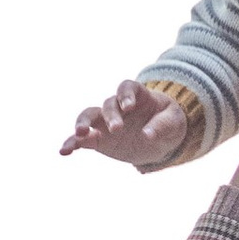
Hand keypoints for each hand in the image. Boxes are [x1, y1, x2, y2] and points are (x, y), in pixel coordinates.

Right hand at [62, 77, 193, 171]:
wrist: (161, 139)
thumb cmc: (169, 123)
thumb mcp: (174, 123)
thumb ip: (162, 126)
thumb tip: (147, 135)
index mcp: (137, 95)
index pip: (127, 88)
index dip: (126, 95)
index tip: (129, 107)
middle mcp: (118, 106)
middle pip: (108, 104)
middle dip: (111, 116)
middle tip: (117, 129)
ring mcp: (105, 121)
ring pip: (88, 116)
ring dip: (83, 123)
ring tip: (81, 134)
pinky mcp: (98, 139)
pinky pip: (82, 139)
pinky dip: (72, 143)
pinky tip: (64, 151)